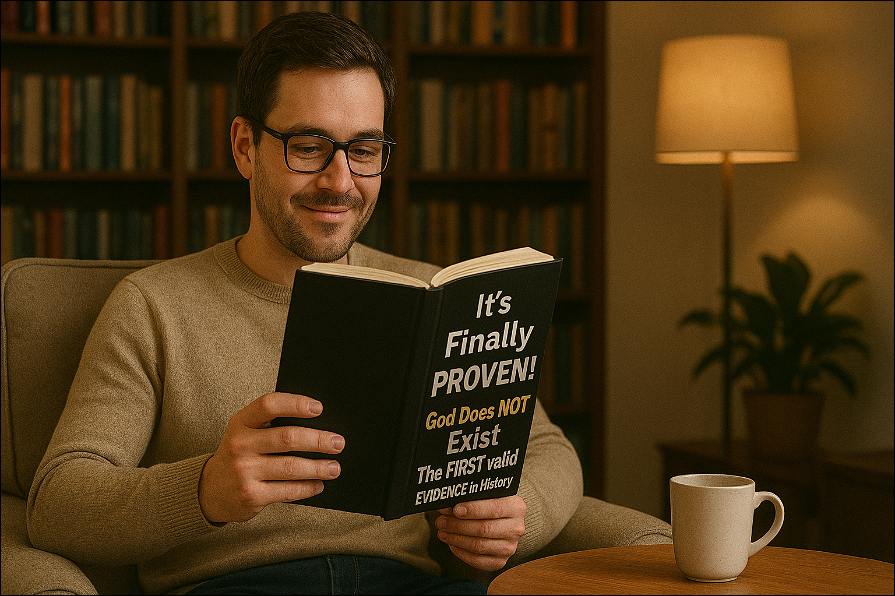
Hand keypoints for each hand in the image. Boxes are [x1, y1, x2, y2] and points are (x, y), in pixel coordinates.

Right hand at [198, 392, 344, 522]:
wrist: (210, 490)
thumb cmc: (240, 455)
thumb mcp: (245, 432)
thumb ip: (270, 424)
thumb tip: (317, 423)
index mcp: (240, 423)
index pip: (269, 405)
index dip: (296, 404)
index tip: (319, 408)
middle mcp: (240, 445)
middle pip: (287, 438)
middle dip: (318, 440)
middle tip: (337, 442)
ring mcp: (244, 472)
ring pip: (291, 467)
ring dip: (318, 467)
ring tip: (334, 467)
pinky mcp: (251, 495)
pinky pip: (287, 490)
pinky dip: (307, 487)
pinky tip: (318, 484)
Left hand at [435, 495, 525, 571]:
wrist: (500, 520)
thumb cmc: (488, 504)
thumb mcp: (484, 496)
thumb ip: (468, 497)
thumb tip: (444, 505)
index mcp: (516, 507)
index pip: (494, 508)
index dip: (473, 509)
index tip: (455, 510)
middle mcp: (516, 528)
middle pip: (484, 529)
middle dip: (458, 525)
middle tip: (441, 522)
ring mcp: (510, 547)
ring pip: (479, 546)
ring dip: (456, 539)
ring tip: (443, 532)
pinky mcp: (500, 561)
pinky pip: (478, 561)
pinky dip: (461, 553)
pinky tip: (452, 544)